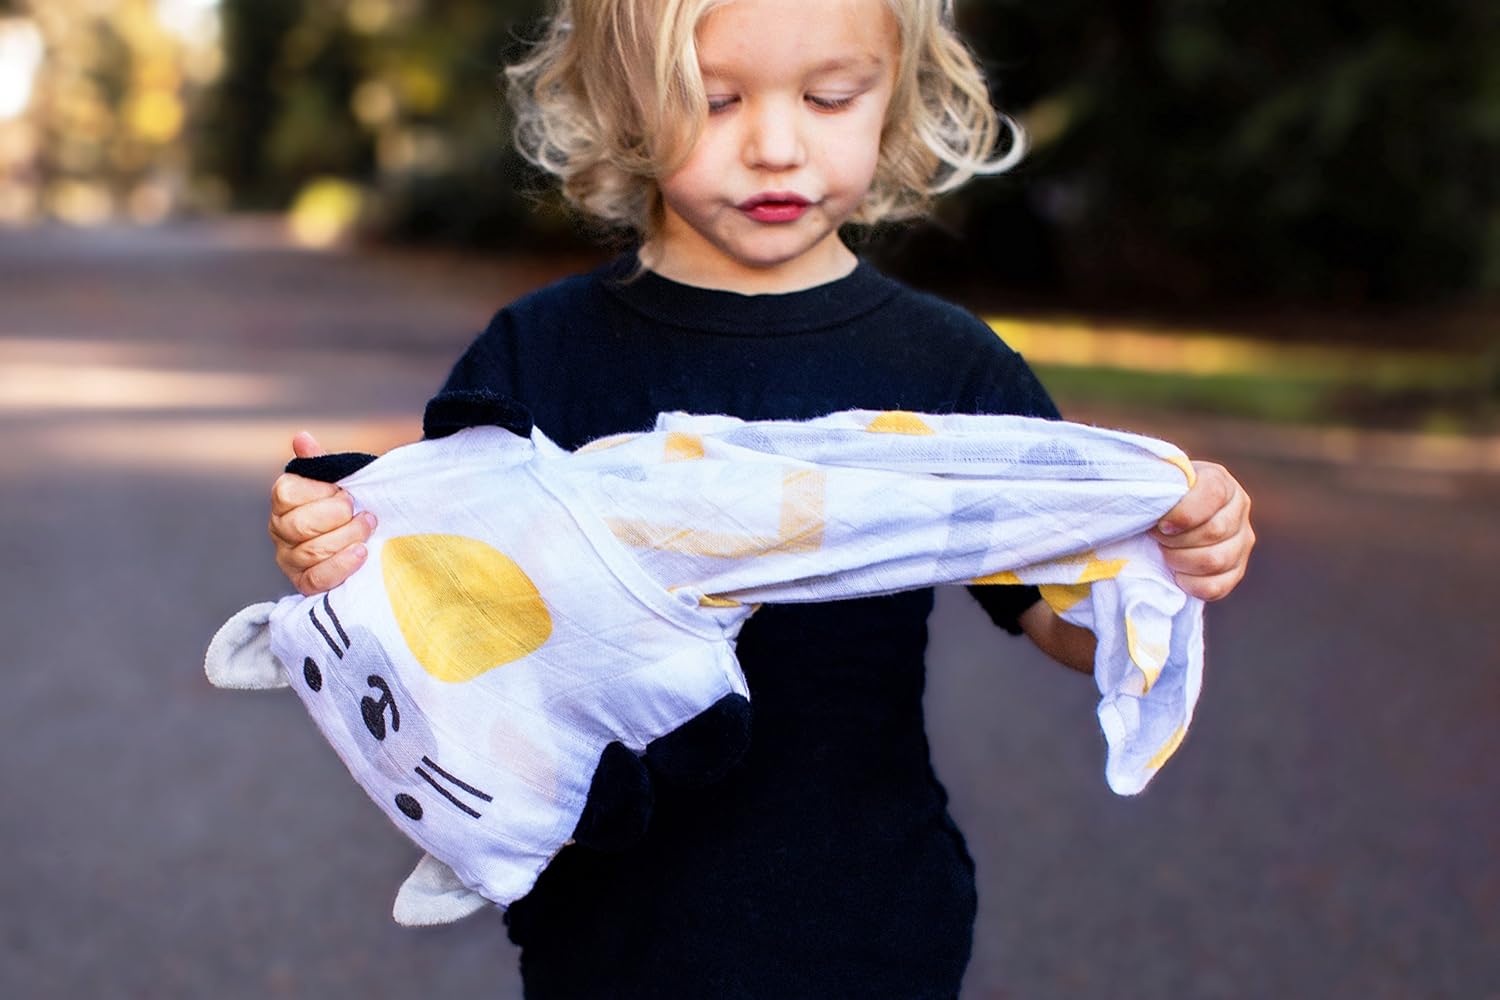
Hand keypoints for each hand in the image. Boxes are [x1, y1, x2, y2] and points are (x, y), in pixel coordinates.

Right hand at [269, 431, 376, 594]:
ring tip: (369, 526)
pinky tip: (362, 552)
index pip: (287, 493)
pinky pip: (318, 579)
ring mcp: (289, 559)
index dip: (319, 491)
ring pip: (312, 552)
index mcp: (283, 501)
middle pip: (300, 525)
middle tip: (361, 511)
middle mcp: (280, 530)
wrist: (365, 539)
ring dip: (348, 537)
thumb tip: (302, 438)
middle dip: (338, 515)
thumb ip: (319, 464)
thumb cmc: (347, 508)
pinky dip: (342, 565)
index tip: (342, 490)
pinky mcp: (304, 584)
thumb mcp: (338, 482)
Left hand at [1150, 461, 1253, 601]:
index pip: (1212, 494)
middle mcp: (1238, 510)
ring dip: (1180, 560)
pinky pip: (1217, 587)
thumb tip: (1153, 502)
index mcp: (1221, 482)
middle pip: (1214, 531)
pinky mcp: (1236, 571)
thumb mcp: (1157, 483)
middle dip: (1176, 539)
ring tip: (1164, 552)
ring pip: (1216, 560)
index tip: (1160, 523)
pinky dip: (1190, 584)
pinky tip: (1176, 574)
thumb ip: (1159, 486)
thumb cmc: (1156, 497)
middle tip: (1156, 538)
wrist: (1160, 518)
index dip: (1182, 513)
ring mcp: (1242, 542)